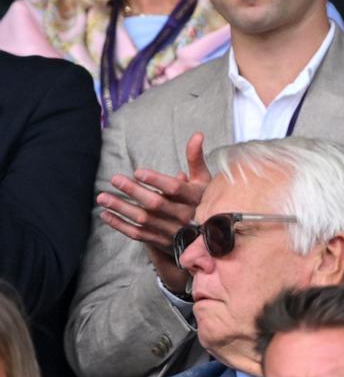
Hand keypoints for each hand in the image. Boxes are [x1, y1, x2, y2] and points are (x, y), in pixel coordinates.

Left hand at [97, 133, 209, 290]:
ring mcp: (172, 231)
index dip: (156, 180)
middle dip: (134, 191)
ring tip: (102, 197)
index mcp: (195, 198)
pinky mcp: (161, 242)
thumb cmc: (202, 200)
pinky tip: (106, 215)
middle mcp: (185, 216)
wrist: (208, 237)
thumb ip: (196, 158)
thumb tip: (197, 135)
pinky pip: (138, 234)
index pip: (175, 189)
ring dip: (121, 208)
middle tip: (115, 179)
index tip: (138, 171)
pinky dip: (120, 225)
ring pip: (143, 220)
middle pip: (156, 204)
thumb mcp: (203, 180)